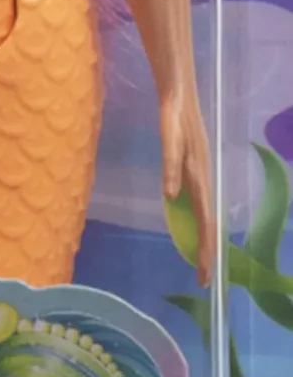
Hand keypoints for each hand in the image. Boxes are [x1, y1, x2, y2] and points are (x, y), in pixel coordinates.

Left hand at [160, 86, 214, 285]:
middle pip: (207, 224)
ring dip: (205, 240)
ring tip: (203, 263)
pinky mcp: (195, 171)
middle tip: (203, 280)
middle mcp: (204, 179)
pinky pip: (200, 205)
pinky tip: (195, 229)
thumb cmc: (173, 116)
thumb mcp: (169, 138)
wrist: (180, 96)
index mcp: (199, 176)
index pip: (204, 220)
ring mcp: (200, 176)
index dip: (204, 248)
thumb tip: (170, 194)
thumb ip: (170, 165)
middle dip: (206, 253)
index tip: (203, 272)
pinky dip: (199, 223)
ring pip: (205, 216)